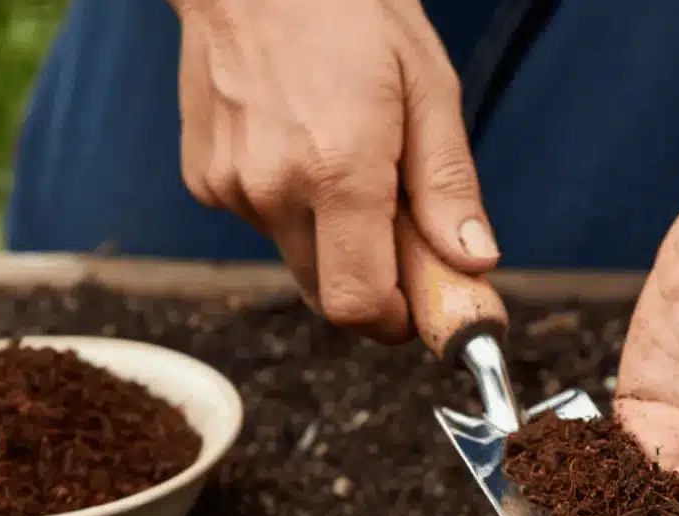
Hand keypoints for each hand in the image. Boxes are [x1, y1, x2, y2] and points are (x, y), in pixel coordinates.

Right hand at [169, 0, 498, 340]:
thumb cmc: (347, 7)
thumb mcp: (427, 86)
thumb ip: (447, 185)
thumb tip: (473, 262)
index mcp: (338, 170)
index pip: (360, 305)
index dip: (398, 321)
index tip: (426, 307)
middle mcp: (274, 189)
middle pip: (329, 295)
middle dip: (374, 280)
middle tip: (402, 226)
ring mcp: (231, 187)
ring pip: (299, 257)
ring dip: (333, 235)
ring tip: (346, 152)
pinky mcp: (206, 179)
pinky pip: (264, 222)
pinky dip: (293, 203)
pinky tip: (301, 139)